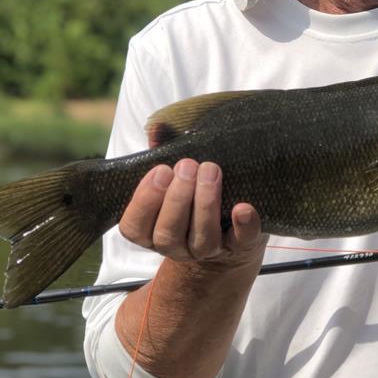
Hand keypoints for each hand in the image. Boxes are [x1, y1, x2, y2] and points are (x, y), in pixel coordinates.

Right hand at [119, 159, 266, 266]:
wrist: (232, 228)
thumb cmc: (194, 193)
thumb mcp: (176, 175)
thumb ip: (163, 151)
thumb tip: (158, 127)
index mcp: (152, 231)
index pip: (134, 227)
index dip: (144, 201)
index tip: (161, 170)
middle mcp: (177, 247)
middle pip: (167, 234)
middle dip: (176, 199)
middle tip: (187, 165)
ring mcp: (209, 250)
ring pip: (201, 240)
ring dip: (205, 204)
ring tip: (210, 170)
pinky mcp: (240, 247)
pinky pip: (241, 242)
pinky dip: (243, 225)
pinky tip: (242, 207)